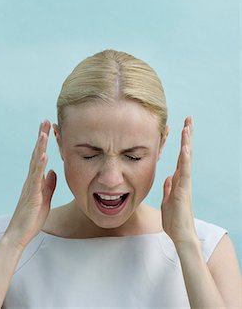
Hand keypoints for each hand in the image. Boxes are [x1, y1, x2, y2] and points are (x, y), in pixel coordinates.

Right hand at [4, 120, 56, 249]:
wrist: (19, 234)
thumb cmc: (31, 218)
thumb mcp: (45, 198)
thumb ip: (48, 184)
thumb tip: (53, 172)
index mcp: (35, 180)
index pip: (39, 156)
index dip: (43, 142)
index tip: (48, 128)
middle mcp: (31, 179)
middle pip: (36, 153)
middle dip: (41, 137)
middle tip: (45, 121)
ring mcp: (30, 185)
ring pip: (35, 162)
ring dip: (40, 146)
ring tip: (44, 132)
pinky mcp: (32, 194)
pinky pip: (36, 177)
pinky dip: (39, 164)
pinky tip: (43, 154)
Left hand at [161, 116, 196, 245]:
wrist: (180, 236)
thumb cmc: (174, 220)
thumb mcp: (166, 200)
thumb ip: (168, 188)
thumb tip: (168, 177)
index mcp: (179, 180)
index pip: (180, 156)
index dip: (182, 142)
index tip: (182, 127)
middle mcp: (183, 179)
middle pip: (186, 153)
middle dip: (187, 136)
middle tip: (188, 119)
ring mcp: (185, 184)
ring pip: (186, 159)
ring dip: (187, 142)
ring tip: (187, 127)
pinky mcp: (183, 191)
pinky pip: (185, 172)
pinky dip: (185, 160)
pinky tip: (185, 148)